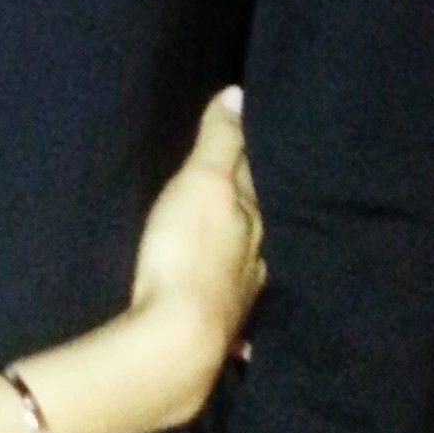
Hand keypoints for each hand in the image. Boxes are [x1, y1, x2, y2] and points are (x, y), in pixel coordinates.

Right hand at [127, 87, 265, 419]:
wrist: (177, 338)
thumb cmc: (188, 251)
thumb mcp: (202, 183)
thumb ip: (220, 141)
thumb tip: (239, 94)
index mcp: (253, 220)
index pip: (255, 178)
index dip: (250, 158)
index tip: (252, 138)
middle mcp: (256, 258)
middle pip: (254, 222)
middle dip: (250, 206)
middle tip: (243, 187)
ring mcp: (239, 297)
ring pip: (245, 262)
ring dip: (241, 250)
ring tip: (234, 238)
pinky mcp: (218, 328)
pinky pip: (228, 300)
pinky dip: (228, 292)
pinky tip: (229, 302)